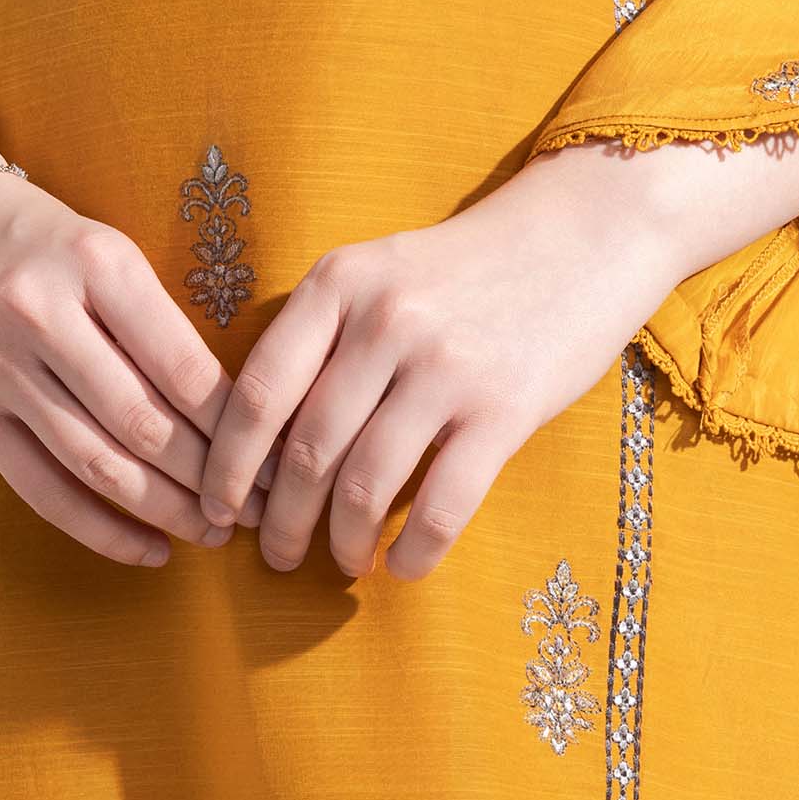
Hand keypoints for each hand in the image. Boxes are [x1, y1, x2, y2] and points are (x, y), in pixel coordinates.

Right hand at [0, 168, 275, 566]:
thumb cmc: (40, 240)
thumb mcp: (106, 252)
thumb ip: (158, 322)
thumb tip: (237, 414)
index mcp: (98, 264)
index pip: (184, 367)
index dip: (238, 427)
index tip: (277, 457)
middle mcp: (44, 315)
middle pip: (145, 424)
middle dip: (212, 480)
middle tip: (258, 510)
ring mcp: (0, 368)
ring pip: (98, 463)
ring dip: (165, 511)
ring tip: (215, 532)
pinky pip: (43, 489)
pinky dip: (101, 529)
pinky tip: (149, 549)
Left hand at [197, 144, 683, 582]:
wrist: (583, 233)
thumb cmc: (466, 267)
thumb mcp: (378, 271)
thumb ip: (323, 336)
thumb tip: (264, 442)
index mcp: (337, 284)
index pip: (258, 392)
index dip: (226, 465)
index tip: (215, 508)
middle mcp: (384, 321)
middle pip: (305, 449)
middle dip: (280, 520)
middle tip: (275, 555)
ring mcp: (446, 365)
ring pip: (364, 483)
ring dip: (341, 542)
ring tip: (341, 563)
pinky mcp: (505, 407)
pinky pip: (443, 504)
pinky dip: (415, 550)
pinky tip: (404, 566)